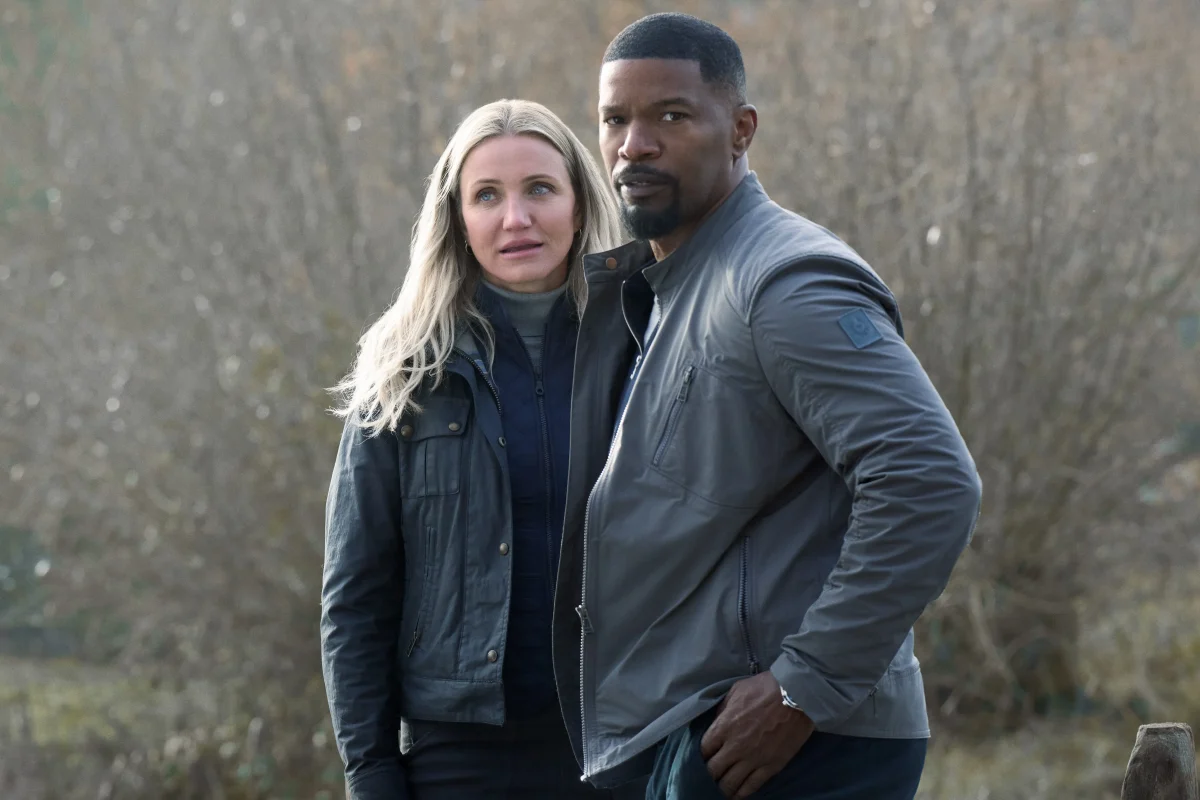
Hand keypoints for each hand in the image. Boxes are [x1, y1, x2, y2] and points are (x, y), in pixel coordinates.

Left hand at [699, 672, 814, 798]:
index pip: (703, 750)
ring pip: (730, 783)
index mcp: (724, 726)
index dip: (700, 756)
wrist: (797, 695)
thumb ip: (723, 710)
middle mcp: (735, 747)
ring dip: (723, 788)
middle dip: (709, 774)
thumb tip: (717, 722)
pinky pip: (752, 786)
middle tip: (710, 776)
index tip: (703, 758)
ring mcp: (753, 759)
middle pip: (713, 770)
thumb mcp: (736, 691)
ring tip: (721, 790)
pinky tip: (737, 795)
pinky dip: (741, 793)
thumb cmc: (765, 688)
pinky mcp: (771, 766)